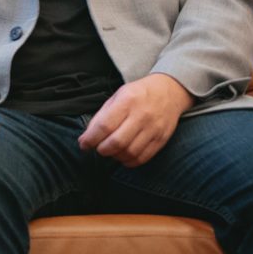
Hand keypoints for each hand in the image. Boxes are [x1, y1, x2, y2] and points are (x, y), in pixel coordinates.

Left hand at [78, 72, 192, 167]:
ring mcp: (154, 129)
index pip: (105, 126)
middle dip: (102, 150)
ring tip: (111, 151)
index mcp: (127, 101)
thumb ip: (102, 116)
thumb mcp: (117, 97)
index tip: (84, 144)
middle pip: (117, 142)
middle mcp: (142, 116)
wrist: (169, 92)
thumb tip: (87, 138)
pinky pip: (143, 158)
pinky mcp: (161, 139)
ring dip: (115, 156)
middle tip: (98, 148)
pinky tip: (123, 155)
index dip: (91, 139)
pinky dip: (129, 161)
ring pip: (130, 153)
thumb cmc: (137, 94)